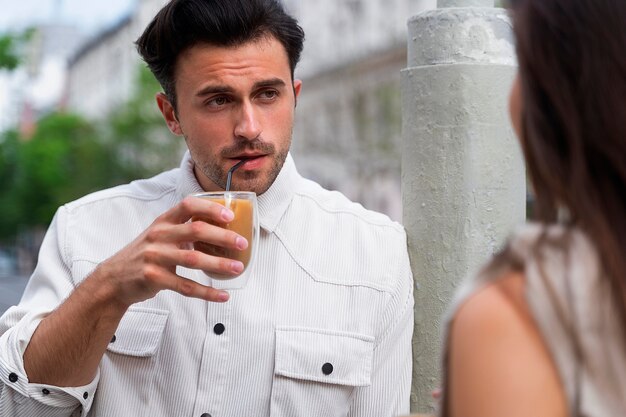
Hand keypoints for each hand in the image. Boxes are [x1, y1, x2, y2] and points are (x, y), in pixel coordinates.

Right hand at [94, 196, 247, 306]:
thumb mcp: (160, 235)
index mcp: (163, 221)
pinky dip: (207, 292)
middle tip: (243, 243)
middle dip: (223, 236)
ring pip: (194, 259)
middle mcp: (158, 235)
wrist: (114, 279)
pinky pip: (186, 286)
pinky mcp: (154, 278)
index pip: (188, 205)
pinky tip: (223, 295)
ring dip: (220, 264)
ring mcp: (155, 256)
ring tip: (238, 268)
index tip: (229, 215)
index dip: (210, 208)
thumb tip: (222, 229)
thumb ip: (183, 230)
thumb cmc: (146, 254)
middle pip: (196, 230)